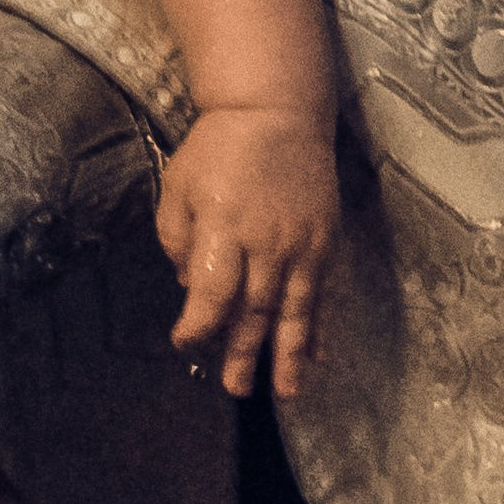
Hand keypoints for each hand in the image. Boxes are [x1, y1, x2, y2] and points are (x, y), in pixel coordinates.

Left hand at [156, 108, 338, 400]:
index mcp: (224, 229)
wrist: (277, 111)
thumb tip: (192, 285)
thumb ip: (178, 239)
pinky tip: (316, 355)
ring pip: (295, 311)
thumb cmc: (219, 148)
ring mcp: (302, 245)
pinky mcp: (325, 241)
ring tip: (285, 392)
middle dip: (243, 354)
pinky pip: (322, 294)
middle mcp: (267, 244)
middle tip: (235, 388)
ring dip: (289, 355)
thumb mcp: (178, 185)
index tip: (185, 342)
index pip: (212, 294)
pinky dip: (319, 327)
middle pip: (255, 311)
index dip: (199, 326)